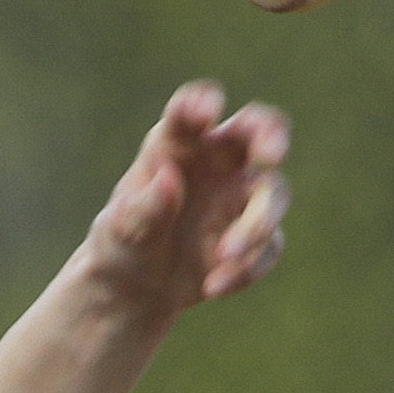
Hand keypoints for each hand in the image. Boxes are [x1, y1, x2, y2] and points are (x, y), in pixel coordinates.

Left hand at [83, 82, 290, 314]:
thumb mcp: (120, 232)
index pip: (191, 108)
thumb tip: (167, 181)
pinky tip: (214, 288)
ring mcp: (241, 196)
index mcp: (176, 145)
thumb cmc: (123, 244)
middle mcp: (218, 161)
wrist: (134, 289)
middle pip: (259, 128)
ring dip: (256, 225)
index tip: (206, 112)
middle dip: (272, 135)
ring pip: (273, 192)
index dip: (202, 103)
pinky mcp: (256, 236)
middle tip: (272, 157)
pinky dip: (248, 268)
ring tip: (224, 257)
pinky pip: (270, 245)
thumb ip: (143, 208)